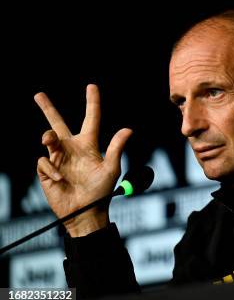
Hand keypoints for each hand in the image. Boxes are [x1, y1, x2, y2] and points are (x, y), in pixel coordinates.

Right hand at [34, 84, 131, 236]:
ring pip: (47, 138)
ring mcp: (58, 159)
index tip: (91, 86)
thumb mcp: (111, 168)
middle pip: (58, 123)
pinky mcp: (47, 171)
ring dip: (47, 137)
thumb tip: (128, 129)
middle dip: (48, 109)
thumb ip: (116, 148)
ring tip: (48, 141)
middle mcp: (72, 148)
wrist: (86, 213)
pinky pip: (44, 162)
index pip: (91, 119)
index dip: (92, 102)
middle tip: (39, 95)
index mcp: (89, 145)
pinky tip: (59, 179)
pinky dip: (50, 169)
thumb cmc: (101, 192)